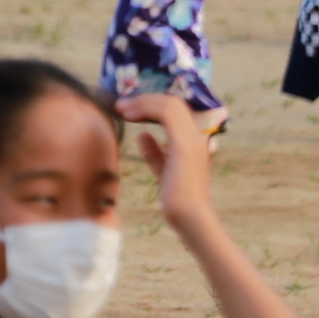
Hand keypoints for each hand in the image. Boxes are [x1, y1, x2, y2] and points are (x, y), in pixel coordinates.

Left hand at [118, 93, 213, 231]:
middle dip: (145, 99)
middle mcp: (197, 135)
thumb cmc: (177, 200)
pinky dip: (146, 108)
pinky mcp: (184, 143)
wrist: (190, 217)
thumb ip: (154, 153)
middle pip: (172, 102)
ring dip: (142, 102)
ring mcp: (193, 137)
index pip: (176, 110)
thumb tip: (142, 134)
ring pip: (169, 103)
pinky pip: (167, 113)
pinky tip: (128, 116)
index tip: (128, 109)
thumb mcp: (163, 171)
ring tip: (121, 108)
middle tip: (121, 104)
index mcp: (194, 140)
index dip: (152, 104)